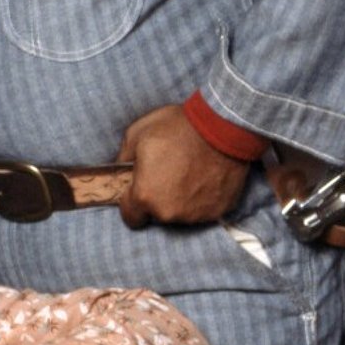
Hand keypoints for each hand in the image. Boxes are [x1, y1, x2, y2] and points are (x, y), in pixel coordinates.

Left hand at [115, 105, 249, 226]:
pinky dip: (202, 198)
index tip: (139, 190)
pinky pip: (203, 209)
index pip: (131, 217)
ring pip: (181, 213)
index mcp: (145, 196)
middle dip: (158, 198)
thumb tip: (122, 170)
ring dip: (180, 199)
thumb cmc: (176, 128)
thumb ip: (124, 159)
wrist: (222, 127)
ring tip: (188, 173)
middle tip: (167, 173)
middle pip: (157, 214)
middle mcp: (169, 212)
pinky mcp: (218, 211)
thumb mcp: (137, 134)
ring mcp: (196, 214)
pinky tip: (204, 177)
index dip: (132, 203)